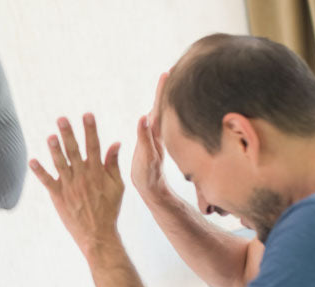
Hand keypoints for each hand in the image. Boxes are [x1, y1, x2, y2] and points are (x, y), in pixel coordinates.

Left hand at [29, 113, 123, 255]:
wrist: (98, 234)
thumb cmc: (109, 209)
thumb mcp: (118, 186)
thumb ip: (113, 164)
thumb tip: (115, 143)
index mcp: (97, 172)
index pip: (94, 146)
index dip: (90, 130)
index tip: (87, 115)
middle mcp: (83, 177)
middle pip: (74, 151)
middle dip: (68, 134)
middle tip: (62, 119)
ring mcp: (70, 187)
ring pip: (60, 164)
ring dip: (54, 150)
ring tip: (50, 136)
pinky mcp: (58, 196)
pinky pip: (47, 182)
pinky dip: (39, 171)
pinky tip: (32, 161)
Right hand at [131, 71, 172, 203]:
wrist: (151, 189)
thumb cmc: (148, 175)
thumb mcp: (146, 156)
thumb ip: (145, 138)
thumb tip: (144, 118)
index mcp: (158, 133)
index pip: (161, 107)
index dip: (163, 90)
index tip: (167, 73)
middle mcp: (159, 132)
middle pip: (162, 106)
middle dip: (165, 89)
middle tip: (170, 71)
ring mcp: (157, 136)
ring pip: (160, 113)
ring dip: (162, 98)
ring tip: (165, 82)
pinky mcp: (154, 141)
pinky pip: (156, 122)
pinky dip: (156, 111)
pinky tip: (155, 107)